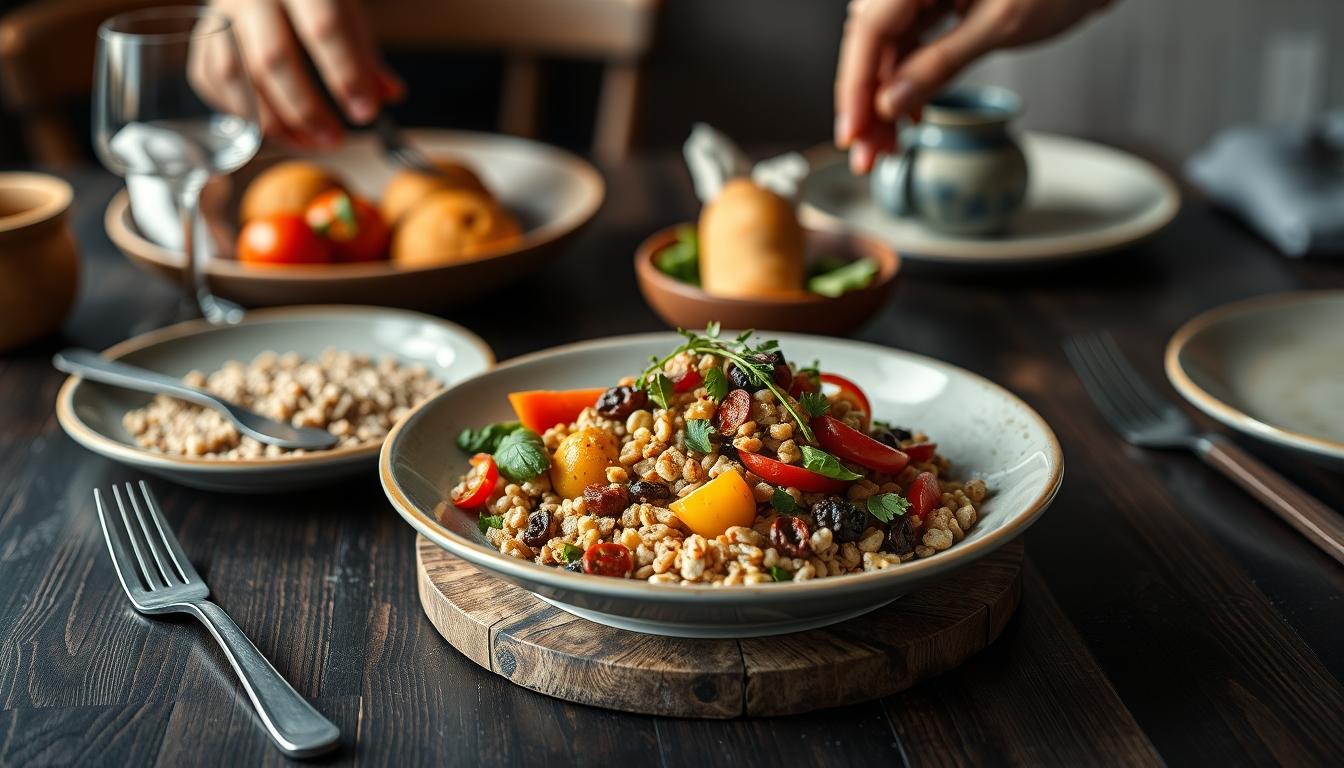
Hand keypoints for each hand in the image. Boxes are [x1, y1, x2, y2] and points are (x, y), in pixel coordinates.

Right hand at [193, 0, 402, 147]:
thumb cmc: (312, 1)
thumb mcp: (346, 13)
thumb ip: (364, 55)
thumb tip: (388, 96)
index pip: (324, 28)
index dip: (346, 75)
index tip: (366, 113)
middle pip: (273, 58)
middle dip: (306, 110)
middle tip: (335, 140)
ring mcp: (218, 14)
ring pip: (235, 75)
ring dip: (272, 121)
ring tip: (308, 144)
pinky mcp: (201, 36)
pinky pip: (211, 81)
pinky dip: (241, 112)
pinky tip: (274, 130)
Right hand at [834, 0, 1107, 173]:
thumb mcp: (999, 25)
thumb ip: (941, 63)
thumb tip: (891, 103)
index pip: (870, 30)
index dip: (855, 87)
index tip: (853, 133)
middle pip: (870, 41)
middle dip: (865, 101)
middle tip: (868, 153)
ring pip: (885, 46)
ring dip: (881, 96)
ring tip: (887, 143)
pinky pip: (906, 40)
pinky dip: (904, 78)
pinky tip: (907, 112)